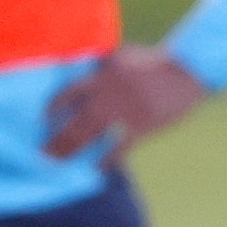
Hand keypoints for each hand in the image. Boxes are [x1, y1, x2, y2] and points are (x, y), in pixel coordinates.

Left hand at [43, 44, 210, 159]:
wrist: (185, 71)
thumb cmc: (154, 62)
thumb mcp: (122, 56)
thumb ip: (101, 66)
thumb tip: (83, 72)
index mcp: (101, 76)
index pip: (67, 93)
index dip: (52, 107)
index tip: (41, 119)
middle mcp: (107, 96)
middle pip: (74, 121)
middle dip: (57, 139)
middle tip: (42, 153)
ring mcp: (122, 113)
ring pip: (89, 136)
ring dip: (72, 151)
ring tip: (58, 163)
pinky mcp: (140, 128)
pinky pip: (118, 149)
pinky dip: (106, 161)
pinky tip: (96, 170)